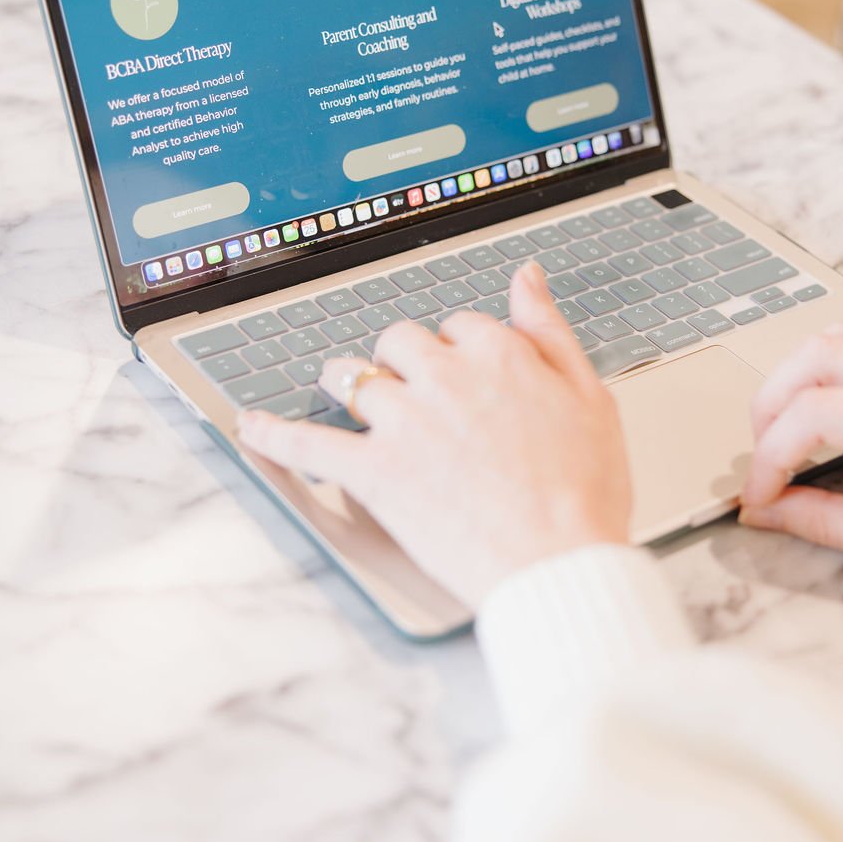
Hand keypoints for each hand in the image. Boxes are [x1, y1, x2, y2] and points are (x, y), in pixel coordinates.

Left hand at [238, 263, 631, 607]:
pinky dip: (273, 433)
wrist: (559, 564)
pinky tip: (252, 426)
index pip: (458, 326)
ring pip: (351, 378)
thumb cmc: (584, 492)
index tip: (464, 378)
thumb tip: (526, 277)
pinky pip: (307, 441)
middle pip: (398, 341)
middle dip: (402, 363)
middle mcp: (445, 377)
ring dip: (350, 388)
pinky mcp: (374, 471)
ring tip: (355, 407)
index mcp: (499, 356)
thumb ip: (549, 329)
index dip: (459, 352)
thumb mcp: (590, 396)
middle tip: (416, 398)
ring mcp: (404, 423)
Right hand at [739, 323, 842, 582]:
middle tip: (762, 460)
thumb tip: (767, 512)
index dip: (769, 457)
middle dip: (770, 408)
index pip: (815, 414)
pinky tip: (820, 411)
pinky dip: (824, 368)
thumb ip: (828, 523)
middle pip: (814, 358)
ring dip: (793, 381)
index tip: (760, 496)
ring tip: (783, 435)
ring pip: (833, 338)